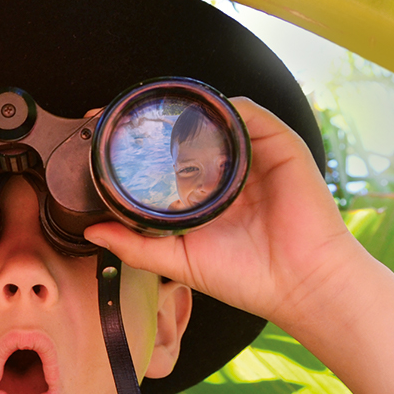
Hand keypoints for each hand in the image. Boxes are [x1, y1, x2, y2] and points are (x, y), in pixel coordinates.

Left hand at [85, 98, 363, 330]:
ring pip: (215, 116)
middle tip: (120, 117)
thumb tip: (93, 232)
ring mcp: (254, 154)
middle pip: (188, 129)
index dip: (137, 143)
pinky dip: (224, 109)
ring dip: (185, 109)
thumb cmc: (247, 277)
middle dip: (154, 119)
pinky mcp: (280, 145)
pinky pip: (249, 113)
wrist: (300, 284)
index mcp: (205, 192)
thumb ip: (135, 245)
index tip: (103, 133)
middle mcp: (227, 168)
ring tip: (154, 111)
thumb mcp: (178, 261)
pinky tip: (202, 116)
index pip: (166, 155)